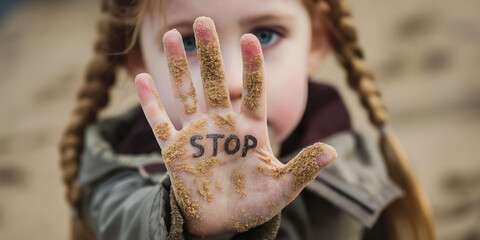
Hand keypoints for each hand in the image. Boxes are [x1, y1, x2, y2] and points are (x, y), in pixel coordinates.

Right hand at [135, 17, 335, 236]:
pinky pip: (160, 122)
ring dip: (179, 66)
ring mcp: (197, 135)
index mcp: (250, 130)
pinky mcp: (175, 151)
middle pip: (215, 82)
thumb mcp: (284, 188)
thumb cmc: (255, 204)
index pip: (252, 91)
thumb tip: (334, 153)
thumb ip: (304, 168)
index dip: (252, 67)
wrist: (223, 224)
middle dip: (210, 52)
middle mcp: (223, 125)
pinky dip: (150, 102)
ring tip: (173, 35)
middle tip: (205, 20)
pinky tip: (142, 78)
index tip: (250, 39)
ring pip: (186, 94)